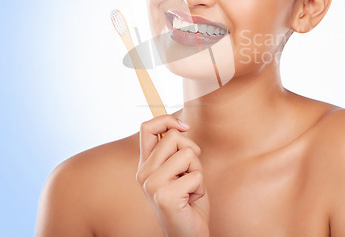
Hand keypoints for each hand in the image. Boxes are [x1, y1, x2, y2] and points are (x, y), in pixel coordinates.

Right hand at [136, 115, 209, 236]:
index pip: (146, 127)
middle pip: (173, 136)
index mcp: (145, 164)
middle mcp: (144, 173)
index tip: (184, 126)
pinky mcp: (165, 196)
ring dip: (197, 170)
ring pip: (188, 153)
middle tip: (189, 173)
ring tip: (190, 188)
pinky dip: (200, 187)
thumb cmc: (187, 201)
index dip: (166, 119)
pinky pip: (196, 175)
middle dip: (192, 151)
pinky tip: (190, 200)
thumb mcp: (180, 169)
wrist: (187, 234)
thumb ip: (175, 150)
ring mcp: (152, 184)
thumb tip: (179, 126)